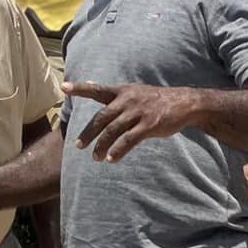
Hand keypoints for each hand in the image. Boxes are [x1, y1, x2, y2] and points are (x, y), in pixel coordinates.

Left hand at [65, 80, 192, 162]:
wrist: (183, 103)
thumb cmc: (156, 100)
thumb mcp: (135, 92)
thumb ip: (115, 96)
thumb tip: (95, 89)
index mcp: (122, 92)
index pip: (97, 89)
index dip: (80, 88)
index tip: (63, 88)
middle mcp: (128, 100)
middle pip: (102, 118)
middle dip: (89, 133)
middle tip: (78, 145)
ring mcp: (138, 113)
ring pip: (113, 131)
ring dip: (102, 146)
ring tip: (95, 157)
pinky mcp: (149, 125)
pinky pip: (129, 140)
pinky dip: (118, 150)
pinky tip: (111, 159)